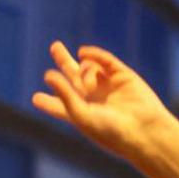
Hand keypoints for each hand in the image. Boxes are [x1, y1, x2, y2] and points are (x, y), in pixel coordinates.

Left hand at [30, 41, 178, 177]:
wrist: (143, 130)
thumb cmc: (109, 130)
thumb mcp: (80, 114)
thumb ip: (64, 94)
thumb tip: (48, 74)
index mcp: (80, 114)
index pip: (60, 106)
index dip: (48, 102)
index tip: (35, 98)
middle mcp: (93, 99)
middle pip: (74, 77)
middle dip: (64, 62)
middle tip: (55, 47)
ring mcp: (108, 86)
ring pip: (88, 67)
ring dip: (82, 69)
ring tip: (86, 83)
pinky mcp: (123, 76)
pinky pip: (105, 60)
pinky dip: (94, 54)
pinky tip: (83, 52)